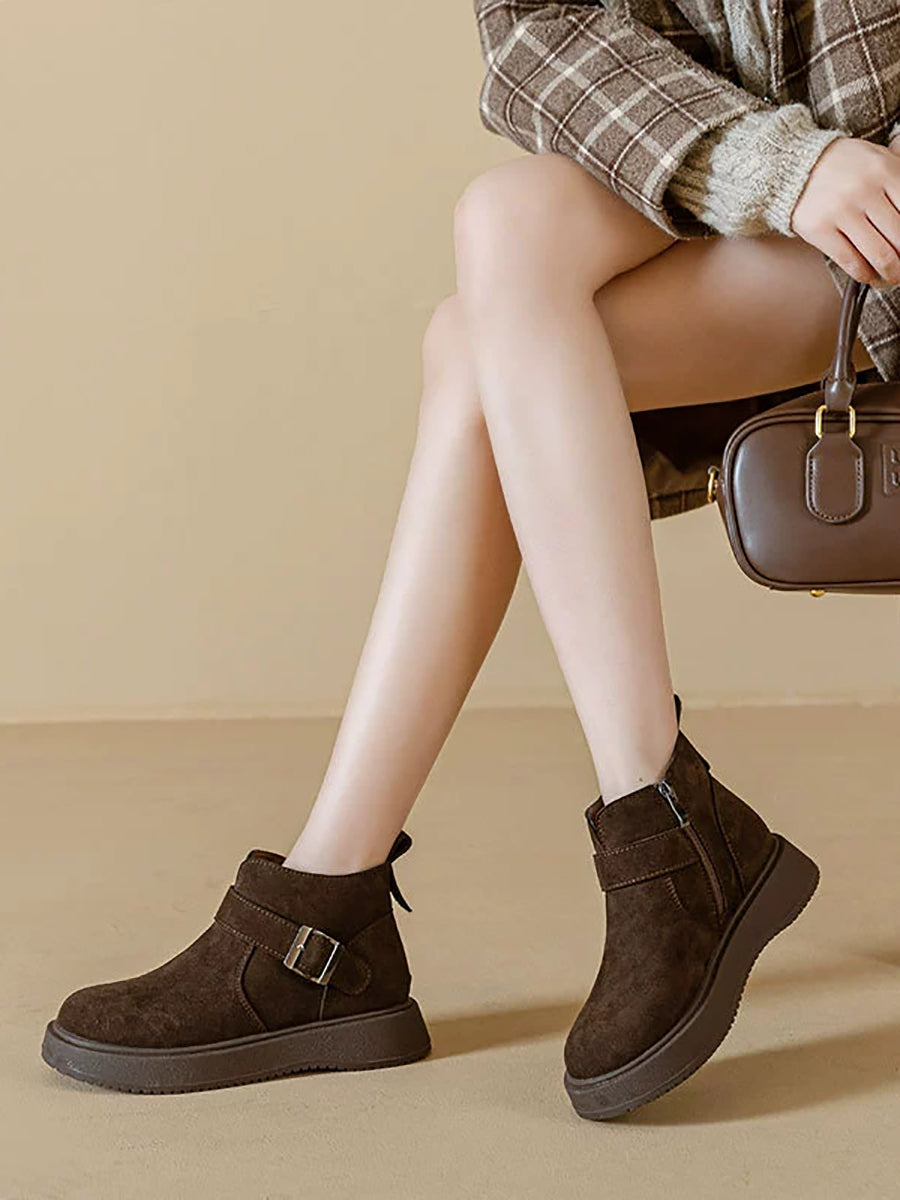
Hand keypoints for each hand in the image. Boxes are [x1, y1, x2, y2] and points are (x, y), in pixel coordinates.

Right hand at [790, 136, 899, 285]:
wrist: (796, 167)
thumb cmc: (843, 167)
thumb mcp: (879, 160)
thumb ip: (899, 182)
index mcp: (884, 169)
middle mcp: (864, 189)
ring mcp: (840, 210)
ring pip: (880, 255)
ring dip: (890, 272)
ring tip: (891, 276)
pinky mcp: (820, 230)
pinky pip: (851, 262)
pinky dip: (865, 274)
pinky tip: (868, 274)